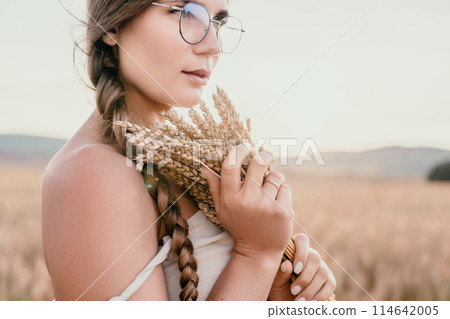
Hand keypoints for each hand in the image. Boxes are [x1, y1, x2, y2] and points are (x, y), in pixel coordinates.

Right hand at [201, 143, 293, 259]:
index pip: (230, 166)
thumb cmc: (239, 226)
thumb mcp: (222, 209)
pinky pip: (285, 188)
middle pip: (258, 163)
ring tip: (269, 190)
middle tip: (265, 154)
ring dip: (274, 179)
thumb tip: (203, 166)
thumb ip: (214, 187)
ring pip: (275, 176)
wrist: (259, 251)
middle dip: (263, 155)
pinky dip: (283, 192)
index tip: (244, 146)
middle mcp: (247, 200)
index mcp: (230, 198)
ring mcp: (266, 205)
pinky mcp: (283, 211)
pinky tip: (277, 203)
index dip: (238, 151)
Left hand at [268, 233, 335, 300]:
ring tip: (299, 300)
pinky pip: (330, 285)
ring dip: (311, 289)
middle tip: (293, 290)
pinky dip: (320, 295)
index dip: (301, 253)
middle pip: (315, 258)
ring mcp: (322, 267)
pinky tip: (310, 303)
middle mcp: (311, 255)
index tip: (295, 270)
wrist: (286, 301)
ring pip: (323, 273)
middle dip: (305, 277)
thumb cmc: (278, 287)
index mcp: (295, 249)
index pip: (302, 240)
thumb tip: (287, 264)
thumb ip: (280, 273)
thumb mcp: (275, 281)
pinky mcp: (329, 280)